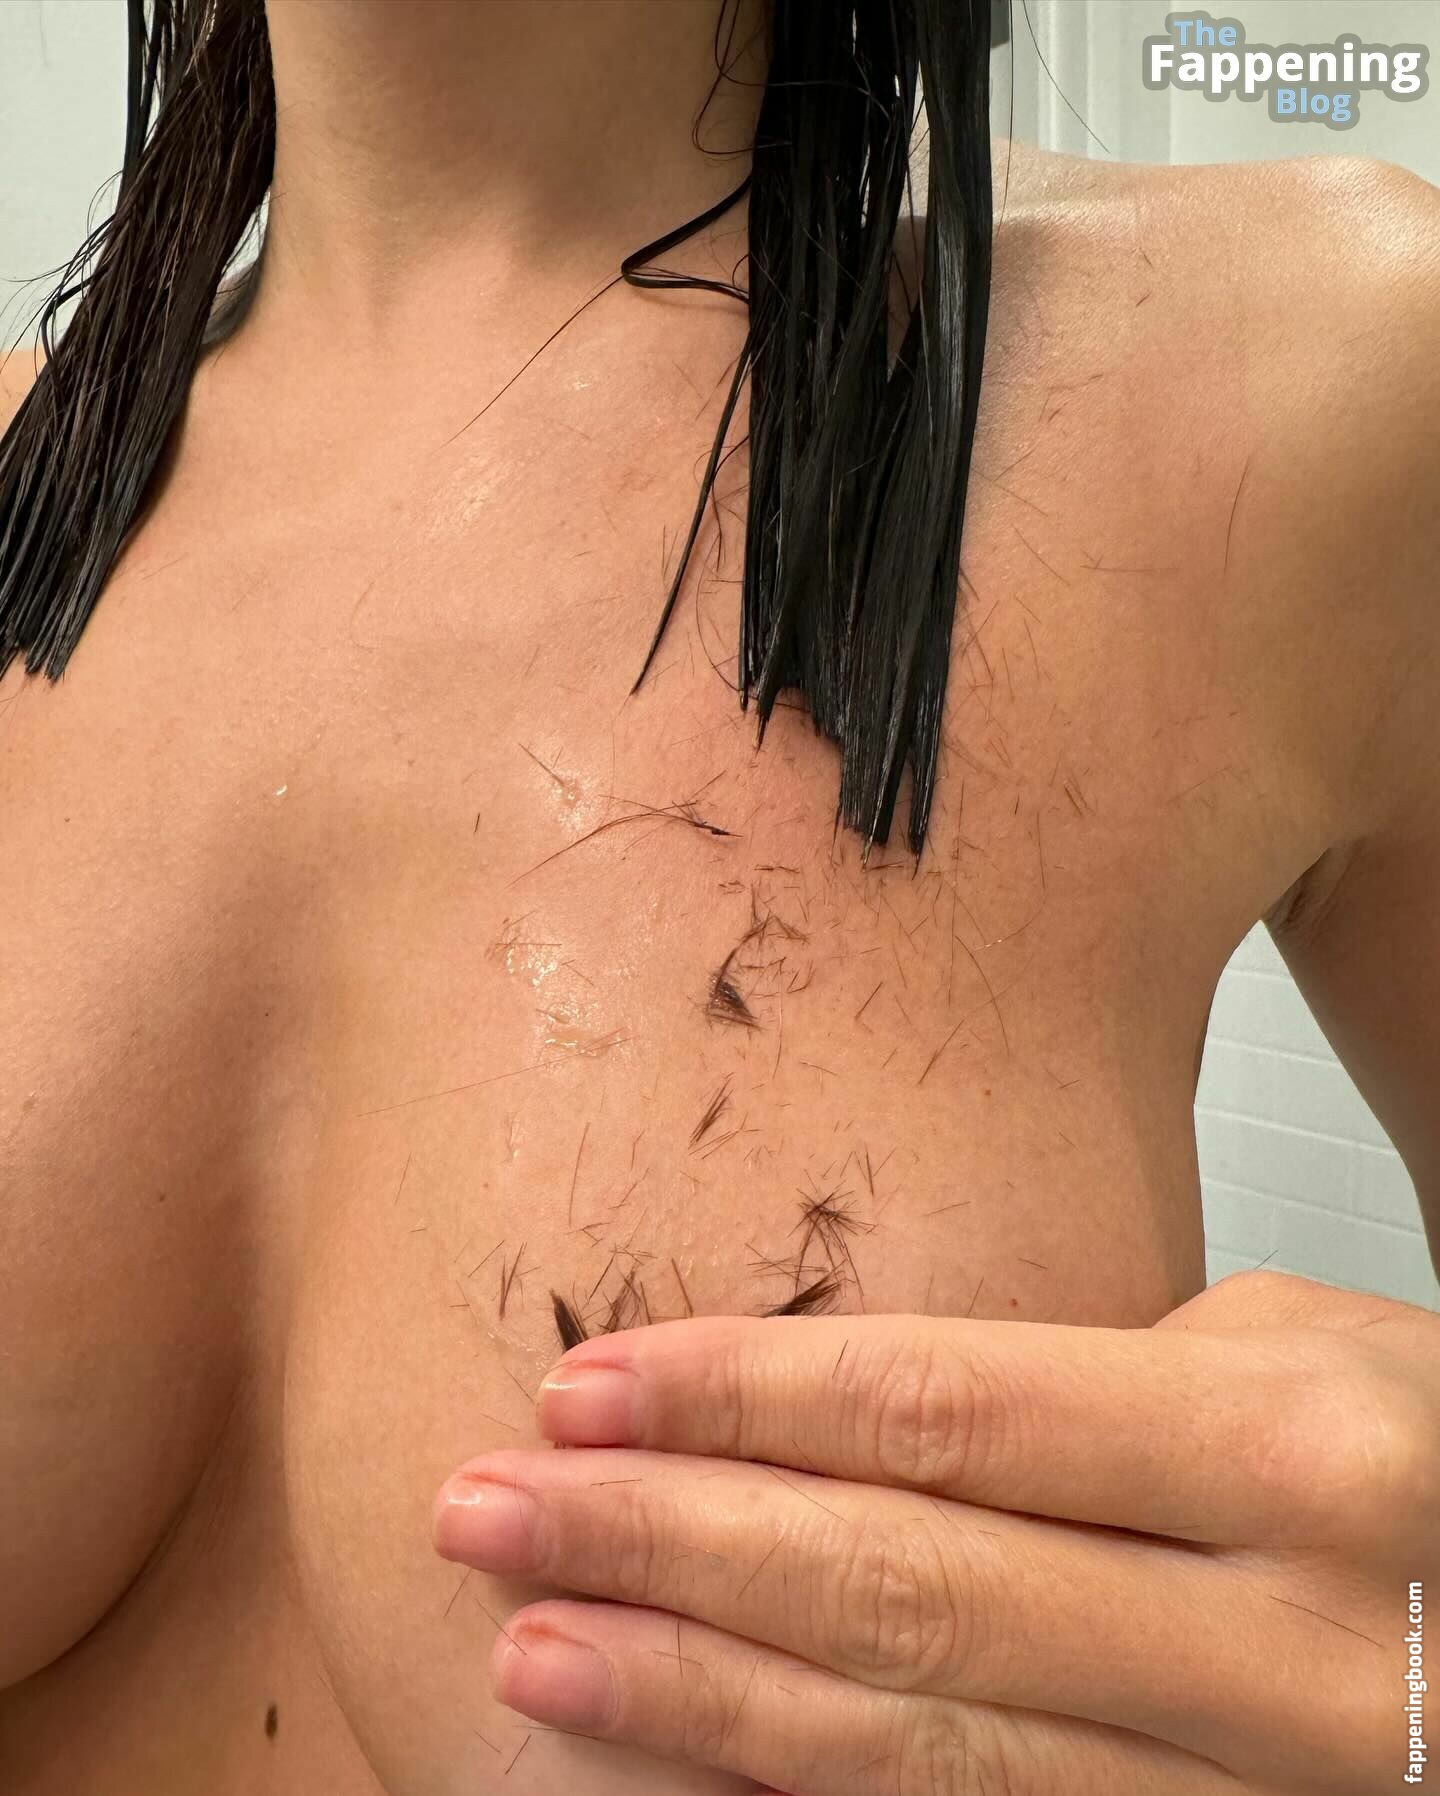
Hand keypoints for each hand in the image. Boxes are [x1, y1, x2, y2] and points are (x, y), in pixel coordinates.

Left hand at [433, 1271, 1437, 1794]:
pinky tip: (700, 1772)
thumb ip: (1084, 1398)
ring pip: (929, 1753)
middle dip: (671, 1546)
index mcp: (1294, 1455)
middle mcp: (1278, 1642)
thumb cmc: (1430, 1455)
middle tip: (491, 1511)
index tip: (588, 1390)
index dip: (746, 1402)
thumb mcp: (1303, 1354)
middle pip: (903, 1584)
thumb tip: (872, 1426)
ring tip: (540, 1652)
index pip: (949, 1412)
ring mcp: (1254, 1794)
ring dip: (702, 1699)